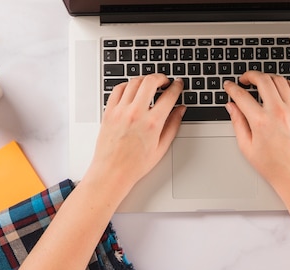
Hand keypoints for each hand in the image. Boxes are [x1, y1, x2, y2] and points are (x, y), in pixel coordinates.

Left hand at [85, 74, 184, 193]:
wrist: (112, 172)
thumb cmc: (135, 164)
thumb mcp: (161, 147)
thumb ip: (173, 125)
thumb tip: (180, 110)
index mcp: (152, 124)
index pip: (169, 96)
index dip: (177, 87)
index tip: (178, 84)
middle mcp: (136, 114)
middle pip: (150, 81)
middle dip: (161, 77)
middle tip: (165, 81)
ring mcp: (120, 111)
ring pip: (134, 82)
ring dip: (144, 80)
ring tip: (150, 84)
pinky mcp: (109, 111)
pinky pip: (118, 89)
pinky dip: (127, 85)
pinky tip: (132, 89)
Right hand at [224, 71, 289, 197]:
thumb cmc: (272, 166)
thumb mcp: (246, 147)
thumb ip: (237, 123)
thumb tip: (231, 107)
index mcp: (261, 122)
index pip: (242, 96)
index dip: (232, 88)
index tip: (229, 86)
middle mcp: (277, 113)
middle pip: (263, 80)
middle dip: (250, 75)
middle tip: (244, 79)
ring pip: (280, 81)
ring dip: (268, 77)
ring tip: (260, 81)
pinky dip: (286, 83)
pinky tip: (279, 86)